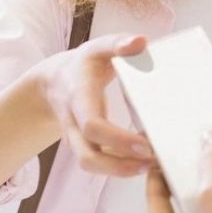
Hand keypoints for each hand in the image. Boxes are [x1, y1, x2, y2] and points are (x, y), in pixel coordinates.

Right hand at [32, 33, 153, 176]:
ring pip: (92, 165)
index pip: (92, 126)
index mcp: (79, 97)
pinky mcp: (86, 145)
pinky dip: (121, 166)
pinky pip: (99, 163)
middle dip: (120, 166)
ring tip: (155, 166)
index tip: (146, 144)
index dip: (117, 139)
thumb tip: (141, 41)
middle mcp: (74, 123)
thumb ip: (118, 43)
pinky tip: (146, 161)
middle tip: (154, 162)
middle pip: (88, 157)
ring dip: (122, 171)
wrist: (56, 81)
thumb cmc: (85, 63)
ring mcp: (77, 138)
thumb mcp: (99, 47)